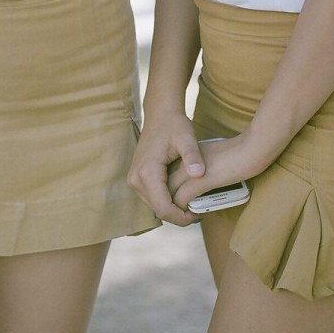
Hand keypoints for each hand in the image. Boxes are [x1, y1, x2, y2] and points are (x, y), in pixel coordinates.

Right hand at [128, 110, 205, 226]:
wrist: (160, 114)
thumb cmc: (174, 125)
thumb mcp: (187, 138)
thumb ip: (193, 156)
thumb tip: (198, 174)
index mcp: (147, 172)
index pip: (163, 208)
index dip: (180, 218)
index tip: (198, 216)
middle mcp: (136, 179)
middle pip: (158, 210)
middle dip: (178, 215)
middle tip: (198, 210)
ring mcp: (134, 179)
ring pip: (154, 206)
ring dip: (172, 208)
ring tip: (192, 202)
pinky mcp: (137, 178)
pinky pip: (152, 197)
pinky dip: (166, 199)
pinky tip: (181, 193)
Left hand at [166, 132, 266, 212]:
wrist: (254, 146)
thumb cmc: (241, 155)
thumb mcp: (216, 160)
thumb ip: (204, 170)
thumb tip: (201, 188)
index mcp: (187, 154)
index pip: (167, 176)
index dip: (170, 193)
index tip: (179, 204)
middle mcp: (184, 160)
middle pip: (164, 186)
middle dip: (168, 203)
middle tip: (179, 215)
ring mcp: (190, 169)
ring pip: (169, 195)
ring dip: (174, 210)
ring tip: (186, 218)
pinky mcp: (200, 179)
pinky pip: (181, 200)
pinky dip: (184, 211)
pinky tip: (194, 215)